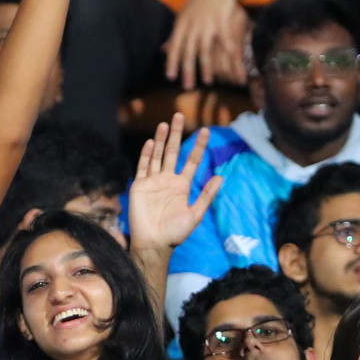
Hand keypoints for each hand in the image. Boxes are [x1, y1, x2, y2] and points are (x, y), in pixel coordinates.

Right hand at [128, 114, 222, 254]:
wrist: (153, 243)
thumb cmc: (175, 233)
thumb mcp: (195, 214)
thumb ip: (206, 195)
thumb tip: (220, 177)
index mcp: (182, 185)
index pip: (192, 160)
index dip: (199, 146)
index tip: (206, 130)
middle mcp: (167, 180)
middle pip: (173, 152)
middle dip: (176, 134)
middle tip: (179, 116)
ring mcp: (153, 181)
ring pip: (157, 155)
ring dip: (161, 140)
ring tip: (165, 124)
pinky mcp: (139, 186)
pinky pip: (143, 167)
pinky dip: (147, 154)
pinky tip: (151, 142)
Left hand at [165, 0, 247, 88]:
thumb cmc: (199, 1)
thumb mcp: (183, 16)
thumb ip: (174, 35)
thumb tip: (162, 49)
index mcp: (181, 24)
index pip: (174, 47)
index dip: (171, 62)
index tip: (170, 77)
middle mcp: (192, 26)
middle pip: (189, 52)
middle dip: (188, 71)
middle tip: (188, 87)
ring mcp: (207, 24)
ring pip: (205, 50)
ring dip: (207, 67)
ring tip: (208, 82)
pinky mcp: (222, 21)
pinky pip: (224, 40)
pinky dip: (227, 53)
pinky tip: (230, 64)